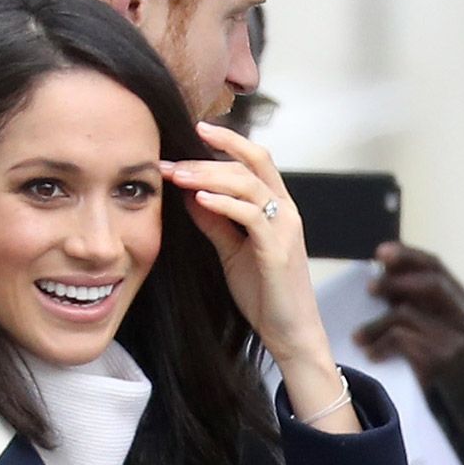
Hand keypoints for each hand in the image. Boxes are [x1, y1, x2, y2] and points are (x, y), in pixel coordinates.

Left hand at [163, 126, 356, 429]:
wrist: (290, 333)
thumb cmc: (265, 295)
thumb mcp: (232, 253)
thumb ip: (215, 223)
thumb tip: (190, 196)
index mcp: (276, 207)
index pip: (254, 160)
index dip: (228, 141)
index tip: (195, 131)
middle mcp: (284, 210)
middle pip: (252, 162)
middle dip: (210, 155)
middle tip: (173, 160)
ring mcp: (284, 227)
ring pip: (248, 184)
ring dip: (209, 176)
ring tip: (178, 176)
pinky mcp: (277, 250)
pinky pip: (249, 216)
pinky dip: (223, 203)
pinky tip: (199, 199)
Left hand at [354, 242, 463, 378]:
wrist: (457, 397)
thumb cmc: (430, 357)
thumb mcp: (425, 322)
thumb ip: (410, 297)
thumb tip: (381, 270)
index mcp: (457, 299)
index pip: (435, 266)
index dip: (408, 255)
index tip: (380, 253)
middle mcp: (461, 315)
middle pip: (430, 284)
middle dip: (396, 283)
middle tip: (370, 288)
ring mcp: (453, 338)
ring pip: (408, 313)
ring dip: (377, 324)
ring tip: (357, 337)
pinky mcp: (441, 362)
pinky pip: (403, 341)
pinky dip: (381, 346)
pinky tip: (371, 354)